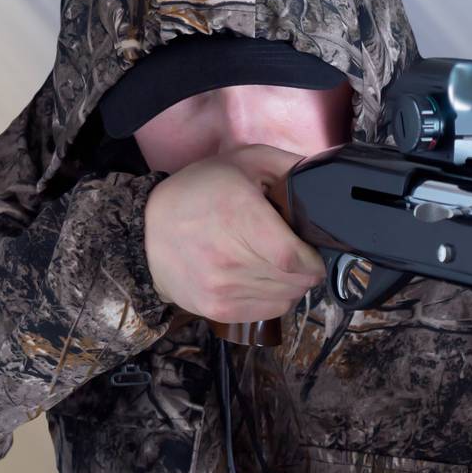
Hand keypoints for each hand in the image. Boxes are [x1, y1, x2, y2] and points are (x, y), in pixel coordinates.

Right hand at [143, 144, 323, 322]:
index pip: (294, 258)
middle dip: (306, 269)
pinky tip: (261, 278)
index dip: (313, 259)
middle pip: (296, 281)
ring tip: (274, 263)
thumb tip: (324, 178)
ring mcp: (222, 288)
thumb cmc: (199, 192)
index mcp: (239, 217)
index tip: (313, 251)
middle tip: (294, 253)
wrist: (147, 231)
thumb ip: (288, 166)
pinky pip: (269, 312)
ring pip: (286, 298)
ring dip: (291, 283)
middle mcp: (230, 258)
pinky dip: (275, 297)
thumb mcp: (244, 160)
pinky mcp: (218, 309)